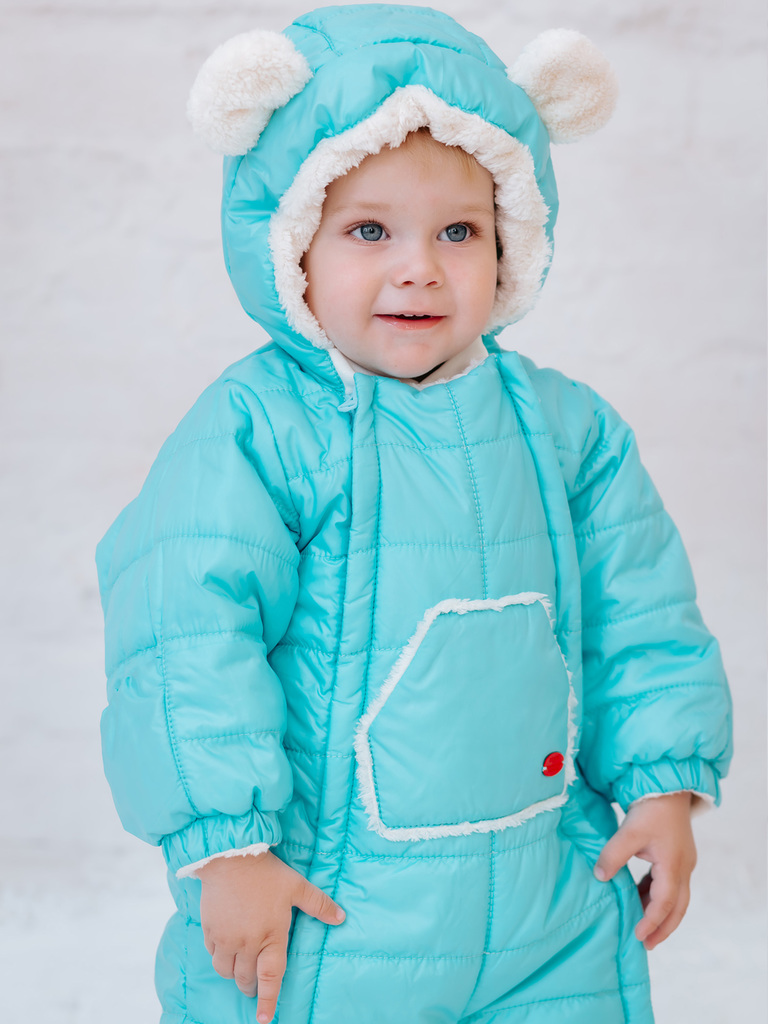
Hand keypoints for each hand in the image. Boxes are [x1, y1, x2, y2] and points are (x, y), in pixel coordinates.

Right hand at [197, 851, 344, 1022]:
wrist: (231, 856)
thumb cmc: (267, 872)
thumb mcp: (297, 886)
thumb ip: (319, 904)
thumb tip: (341, 917)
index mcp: (271, 936)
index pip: (271, 977)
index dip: (268, 1000)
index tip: (265, 1019)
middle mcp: (246, 943)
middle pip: (245, 979)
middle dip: (251, 986)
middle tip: (255, 984)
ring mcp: (225, 939)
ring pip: (226, 971)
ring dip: (234, 973)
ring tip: (241, 965)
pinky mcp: (209, 930)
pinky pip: (213, 953)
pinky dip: (219, 955)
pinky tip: (226, 945)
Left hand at [593, 792, 696, 950]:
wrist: (668, 784)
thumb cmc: (651, 807)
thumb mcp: (629, 831)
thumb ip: (613, 854)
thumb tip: (599, 876)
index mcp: (673, 865)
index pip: (664, 903)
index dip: (651, 921)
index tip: (638, 937)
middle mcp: (683, 867)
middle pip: (678, 908)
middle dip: (663, 928)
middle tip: (647, 945)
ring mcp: (682, 861)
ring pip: (675, 897)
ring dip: (659, 912)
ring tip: (641, 926)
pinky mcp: (676, 854)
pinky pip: (669, 883)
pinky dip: (656, 894)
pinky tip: (640, 896)